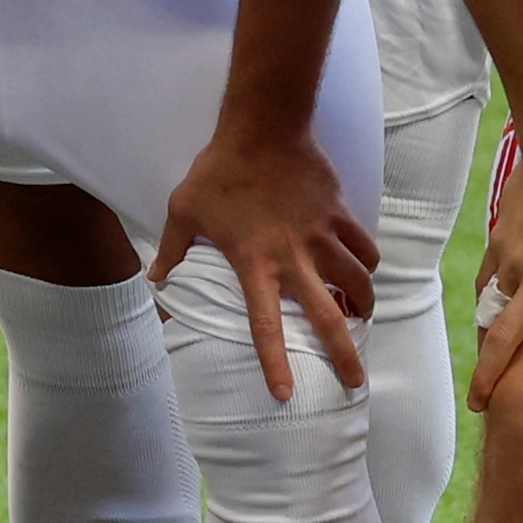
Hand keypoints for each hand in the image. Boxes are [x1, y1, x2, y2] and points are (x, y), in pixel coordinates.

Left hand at [151, 112, 376, 397]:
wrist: (262, 128)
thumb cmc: (218, 171)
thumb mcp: (183, 210)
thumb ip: (172, 250)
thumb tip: (154, 278)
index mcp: (254, 265)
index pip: (265, 326)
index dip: (275, 363)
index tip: (285, 394)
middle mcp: (293, 258)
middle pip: (328, 317)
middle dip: (345, 355)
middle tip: (356, 382)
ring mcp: (322, 236)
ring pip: (358, 283)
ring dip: (363, 305)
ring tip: (361, 315)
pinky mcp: (340, 214)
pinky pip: (366, 247)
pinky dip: (368, 262)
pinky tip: (364, 268)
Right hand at [461, 114, 522, 424]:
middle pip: (508, 339)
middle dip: (491, 376)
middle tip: (480, 405)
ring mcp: (515, 261)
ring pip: (492, 311)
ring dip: (485, 342)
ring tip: (481, 368)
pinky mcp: (500, 241)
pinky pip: (487, 280)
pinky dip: (485, 300)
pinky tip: (486, 311)